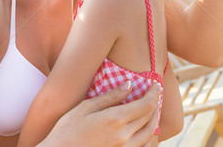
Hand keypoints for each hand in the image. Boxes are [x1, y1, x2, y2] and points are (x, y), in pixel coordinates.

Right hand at [38, 82, 158, 146]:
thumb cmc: (67, 130)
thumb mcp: (85, 108)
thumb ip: (110, 97)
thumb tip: (129, 85)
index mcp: (115, 120)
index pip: (145, 105)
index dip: (154, 93)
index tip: (156, 85)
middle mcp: (124, 136)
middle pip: (150, 118)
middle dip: (155, 104)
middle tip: (154, 94)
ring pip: (150, 134)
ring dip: (155, 120)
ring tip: (152, 110)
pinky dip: (151, 138)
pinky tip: (148, 132)